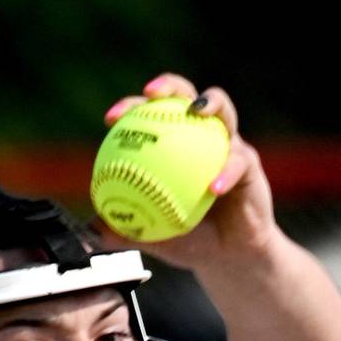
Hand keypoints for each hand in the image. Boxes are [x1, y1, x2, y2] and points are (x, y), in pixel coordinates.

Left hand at [96, 73, 283, 271]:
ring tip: (195, 111)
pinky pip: (239, 162)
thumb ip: (122, 230)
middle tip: (150, 94)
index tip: (110, 118)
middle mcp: (201, 135)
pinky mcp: (250, 164)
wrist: (228, 256)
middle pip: (186, 94)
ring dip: (210, 102)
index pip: (150, 115)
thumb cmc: (189, 239)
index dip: (130, 106)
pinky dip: (226, 172)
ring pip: (223, 110)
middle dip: (169, 84)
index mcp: (175, 144)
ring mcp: (228, 145)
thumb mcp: (151, 237)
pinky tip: (213, 187)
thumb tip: (90, 228)